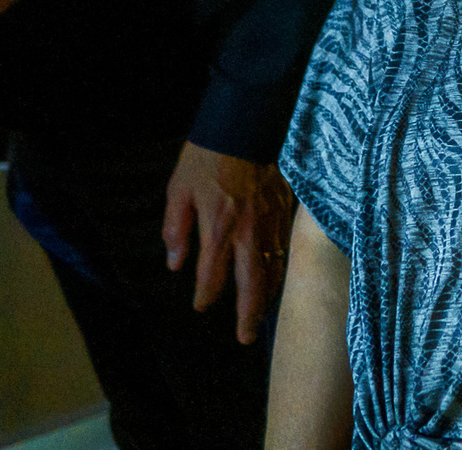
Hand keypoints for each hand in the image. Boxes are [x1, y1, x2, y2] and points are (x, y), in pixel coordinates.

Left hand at [164, 142, 295, 344]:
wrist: (248, 124)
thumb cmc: (207, 157)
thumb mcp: (178, 190)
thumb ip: (176, 228)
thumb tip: (175, 263)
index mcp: (218, 228)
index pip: (212, 275)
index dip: (205, 295)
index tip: (200, 307)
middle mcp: (248, 233)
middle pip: (251, 283)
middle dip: (247, 314)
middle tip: (245, 338)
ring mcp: (271, 223)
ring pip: (272, 269)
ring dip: (267, 296)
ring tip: (262, 316)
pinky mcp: (286, 211)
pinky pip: (284, 249)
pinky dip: (280, 269)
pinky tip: (278, 277)